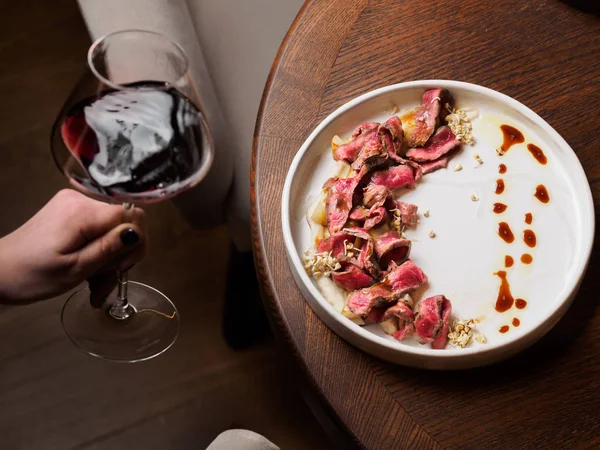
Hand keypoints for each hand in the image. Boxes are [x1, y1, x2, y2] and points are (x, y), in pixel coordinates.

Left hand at [0, 189, 146, 303]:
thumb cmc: (32, 275)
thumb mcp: (75, 269)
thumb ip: (109, 249)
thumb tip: (136, 232)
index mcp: (82, 212)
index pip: (132, 215)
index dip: (136, 241)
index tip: (121, 267)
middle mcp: (81, 199)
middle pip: (124, 222)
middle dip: (120, 255)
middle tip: (104, 282)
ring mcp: (75, 203)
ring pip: (113, 228)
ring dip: (109, 258)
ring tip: (94, 283)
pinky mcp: (71, 210)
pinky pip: (99, 228)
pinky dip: (99, 250)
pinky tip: (89, 268)